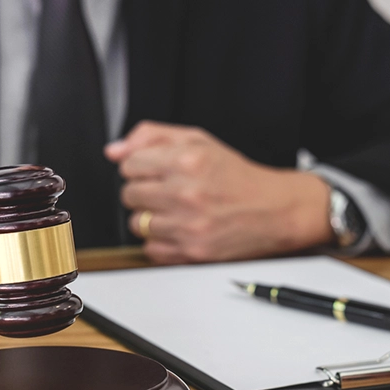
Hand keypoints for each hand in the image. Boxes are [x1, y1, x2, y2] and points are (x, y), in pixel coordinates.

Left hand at [105, 122, 333, 263]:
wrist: (274, 210)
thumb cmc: (238, 178)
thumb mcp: (200, 141)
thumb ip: (152, 137)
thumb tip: (115, 151)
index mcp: (187, 160)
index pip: (129, 165)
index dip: (141, 168)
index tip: (155, 171)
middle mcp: (186, 193)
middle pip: (129, 194)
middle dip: (145, 192)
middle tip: (168, 191)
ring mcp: (188, 225)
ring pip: (136, 223)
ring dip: (151, 218)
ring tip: (175, 211)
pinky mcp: (192, 252)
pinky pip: (151, 249)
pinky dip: (161, 241)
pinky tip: (180, 229)